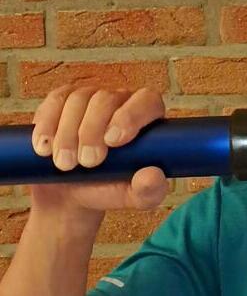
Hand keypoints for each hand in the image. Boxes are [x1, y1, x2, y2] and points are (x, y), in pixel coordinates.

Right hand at [28, 85, 168, 218]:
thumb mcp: (133, 197)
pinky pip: (54, 102)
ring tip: (66, 164)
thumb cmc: (109, 189)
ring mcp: (89, 98)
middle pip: (106, 99)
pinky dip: (47, 125)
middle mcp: (120, 101)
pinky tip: (44, 148)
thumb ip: (149, 190)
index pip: (146, 101)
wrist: (71, 192)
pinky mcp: (60, 102)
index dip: (130, 116)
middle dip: (92, 131)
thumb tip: (153, 176)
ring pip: (78, 99)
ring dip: (68, 134)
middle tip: (87, 163)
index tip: (113, 142)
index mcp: (146, 117)